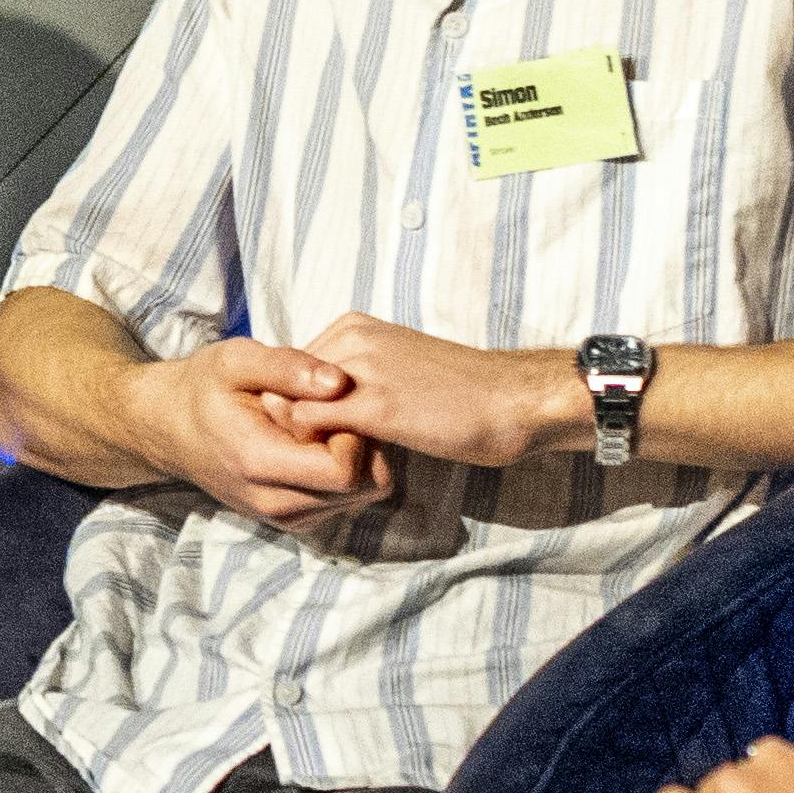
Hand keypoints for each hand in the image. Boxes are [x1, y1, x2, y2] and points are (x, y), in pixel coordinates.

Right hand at [146, 339, 381, 526]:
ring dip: (355, 460)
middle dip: (360, 445)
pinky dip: (343, 474)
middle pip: (361, 489)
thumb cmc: (203, 389)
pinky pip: (344, 503)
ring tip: (322, 426)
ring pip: (359, 498)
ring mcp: (282, 517)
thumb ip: (288, 367)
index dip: (353, 433)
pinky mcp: (290, 519)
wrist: (169, 428)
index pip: (345, 471)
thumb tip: (340, 382)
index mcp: (259, 464)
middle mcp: (272, 503)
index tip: (331, 403)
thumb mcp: (236, 360)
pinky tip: (317, 445)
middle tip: (331, 411)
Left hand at [291, 312, 586, 471]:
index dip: (294, 407)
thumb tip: (315, 407)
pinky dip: (315, 451)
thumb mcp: (396, 370)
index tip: (316, 437)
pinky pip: (309, 427)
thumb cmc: (461, 392)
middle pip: (281, 388)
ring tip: (336, 461)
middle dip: (291, 425)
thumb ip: (353, 379)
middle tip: (320, 455)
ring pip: (288, 408)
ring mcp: (357, 369)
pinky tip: (348, 466)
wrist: (513, 400)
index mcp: (353, 326)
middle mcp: (348, 338)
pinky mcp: (372, 406)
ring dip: (302, 441)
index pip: (288, 371)